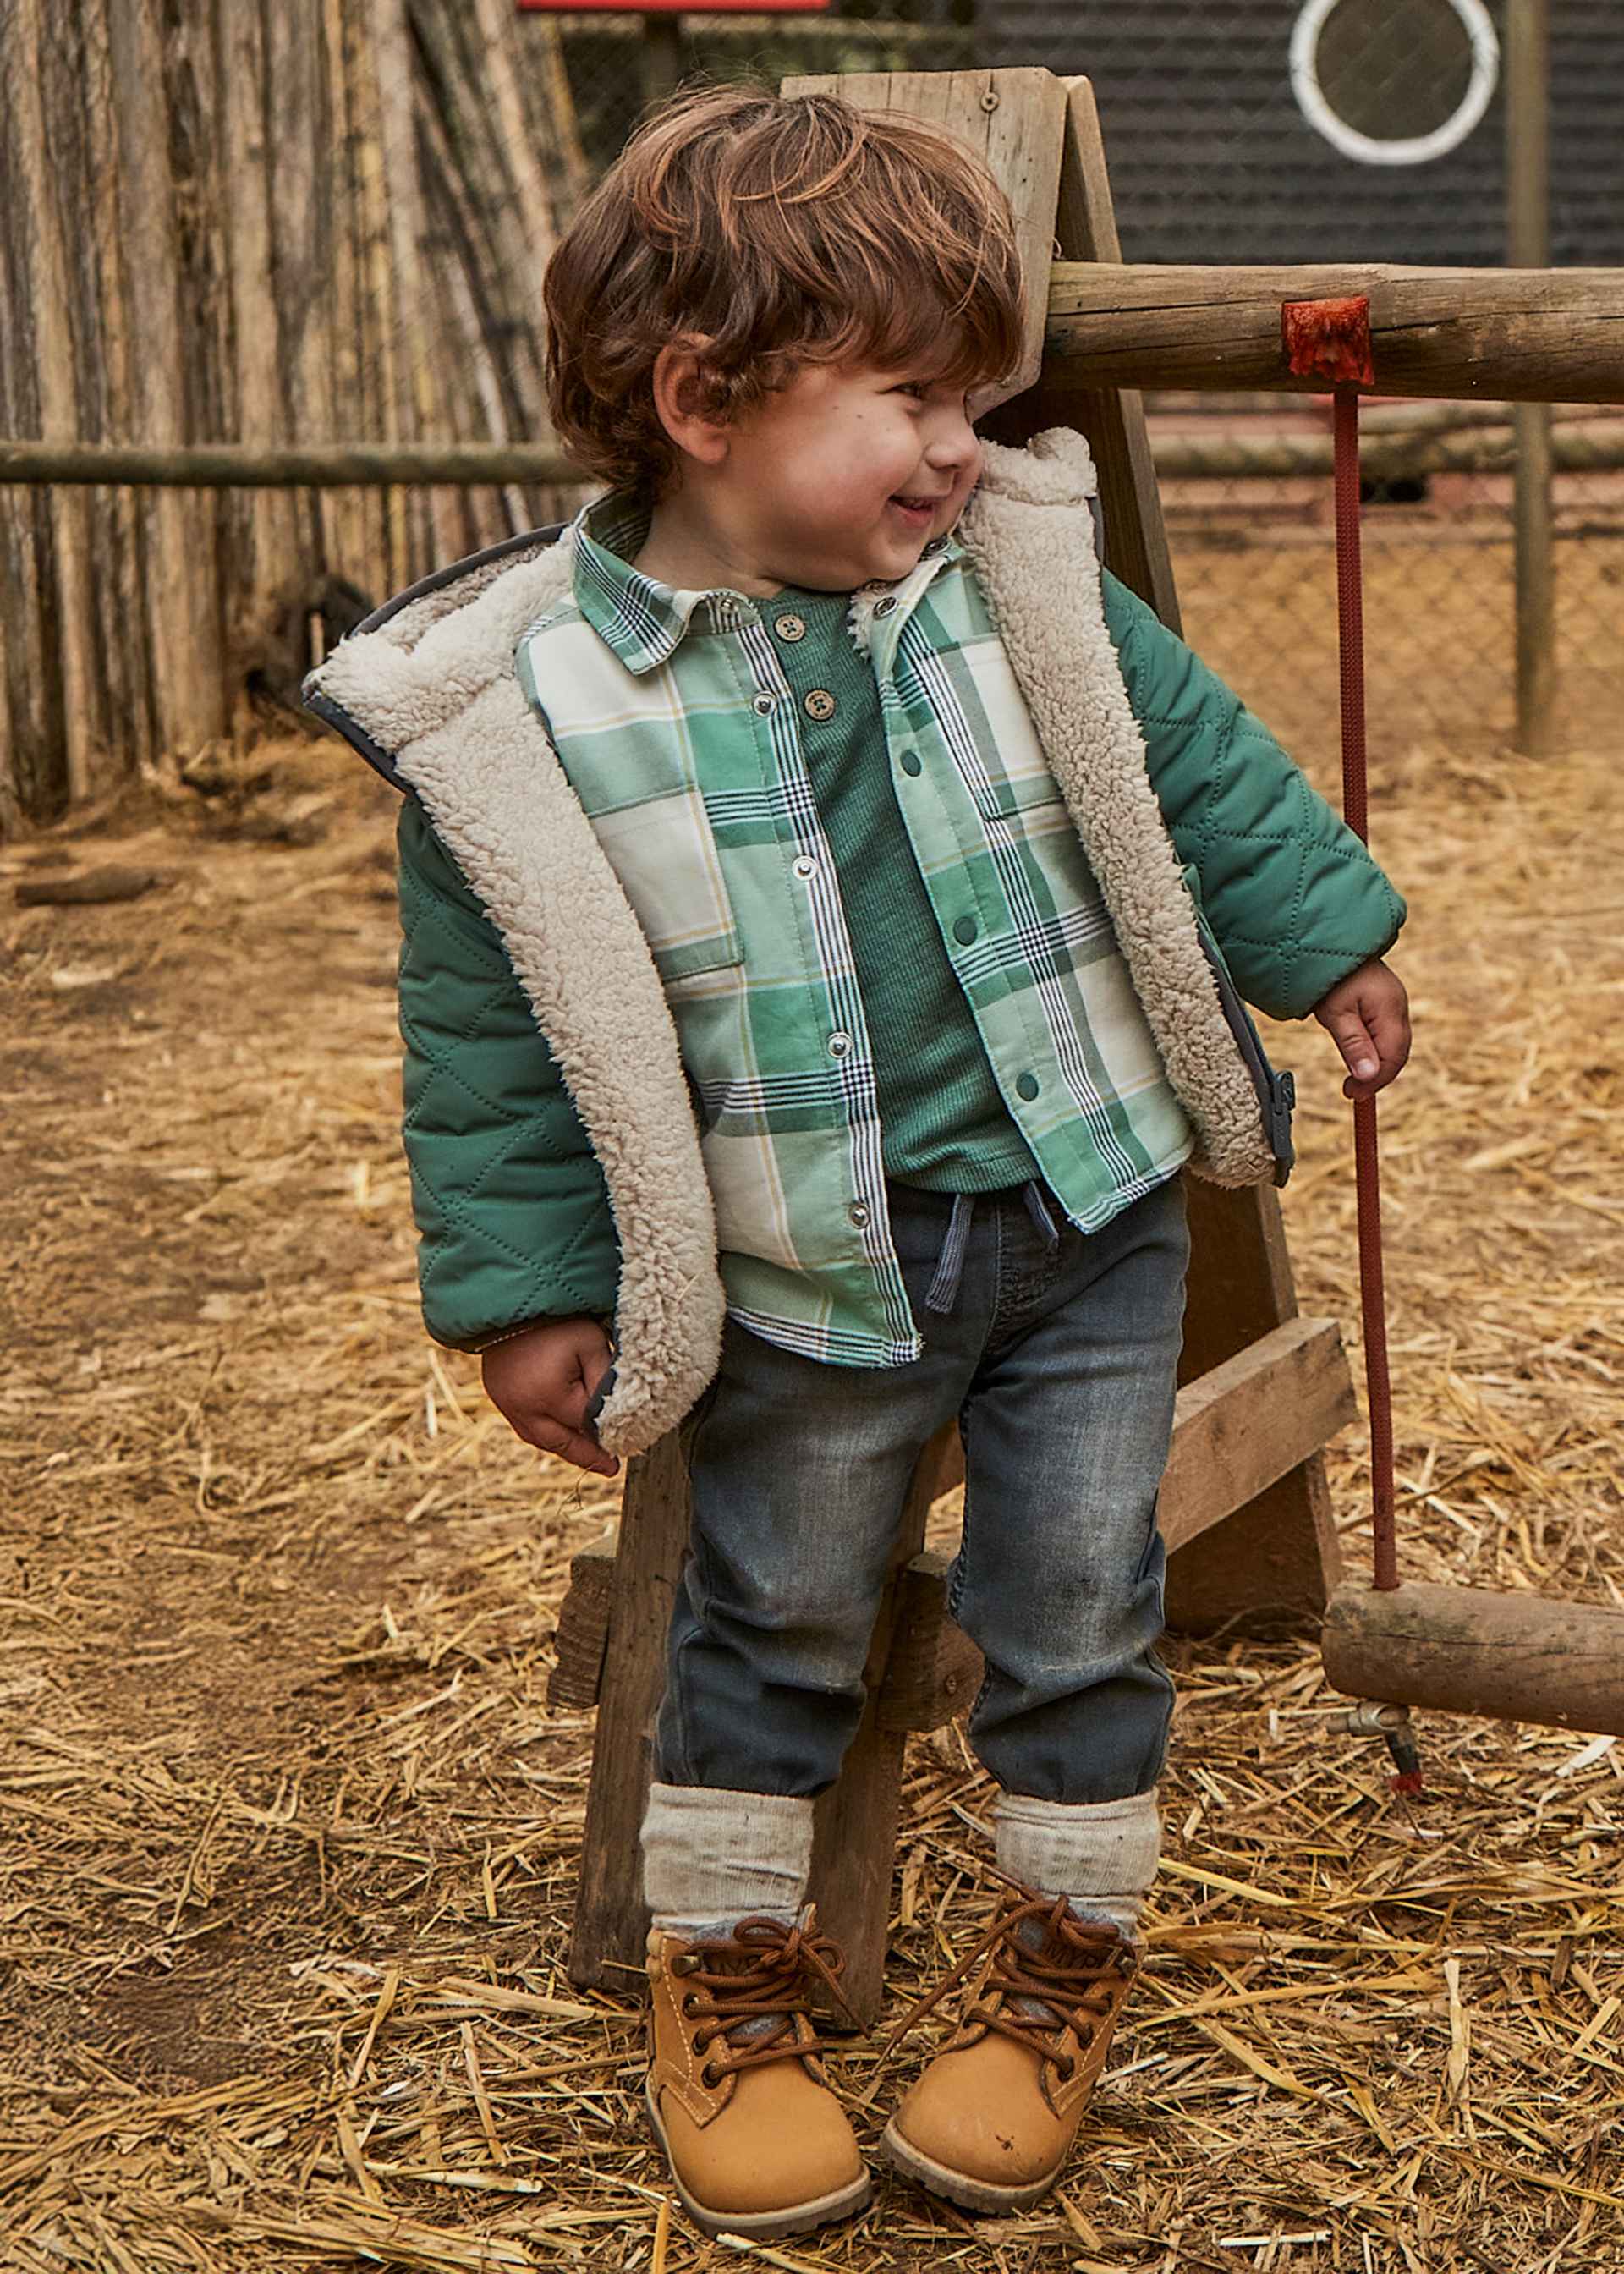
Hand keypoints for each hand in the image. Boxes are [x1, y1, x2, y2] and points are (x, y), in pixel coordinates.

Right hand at [481, 1317, 618, 1478]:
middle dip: (586, 1456)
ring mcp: (506, 1403)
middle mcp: (523, 1407)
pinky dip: (544, 1433)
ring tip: (587, 1455)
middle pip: (560, 1442)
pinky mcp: (497, 1395)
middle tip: (609, 1467)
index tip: (623, 1450)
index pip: (585, 1426)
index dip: (606, 1438)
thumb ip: (605, 1382)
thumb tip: (616, 1415)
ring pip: (539, 1438)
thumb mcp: (591, 1345)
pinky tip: (560, 1434)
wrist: (511, 1299)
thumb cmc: (557, 1320)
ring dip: (564, 1447)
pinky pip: (523, 1425)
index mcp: (548, 1396)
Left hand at [1311, 957, 1410, 1101]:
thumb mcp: (1336, 1013)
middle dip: (1377, 1075)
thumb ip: (1354, 1045)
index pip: (1393, 1057)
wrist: (1330, 942)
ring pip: (1393, 1043)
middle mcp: (1398, 1007)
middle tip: (1352, 1089)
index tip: (1353, 1093)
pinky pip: (1386, 1032)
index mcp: (1390, 1010)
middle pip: (1397, 1052)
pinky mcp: (1385, 1001)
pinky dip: (1375, 1048)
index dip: (1375, 1080)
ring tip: (1354, 1076)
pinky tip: (1359, 1053)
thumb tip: (1369, 1077)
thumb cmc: (1330, 976)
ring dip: (1376, 1062)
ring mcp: (1394, 1003)